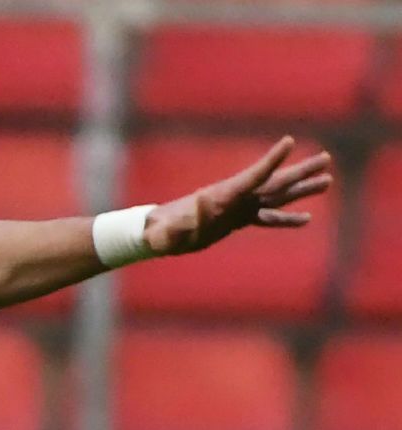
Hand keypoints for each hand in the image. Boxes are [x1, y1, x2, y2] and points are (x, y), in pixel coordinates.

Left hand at [145, 136, 333, 256]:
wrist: (155, 234)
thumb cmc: (160, 234)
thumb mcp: (169, 232)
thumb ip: (185, 221)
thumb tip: (198, 203)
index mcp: (222, 197)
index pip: (252, 176)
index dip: (271, 160)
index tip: (289, 141)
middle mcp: (234, 198)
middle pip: (273, 182)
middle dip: (300, 171)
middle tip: (327, 159)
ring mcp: (238, 207)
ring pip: (276, 196)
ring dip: (302, 189)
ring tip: (329, 180)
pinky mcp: (236, 219)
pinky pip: (267, 218)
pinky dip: (286, 219)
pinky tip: (307, 219)